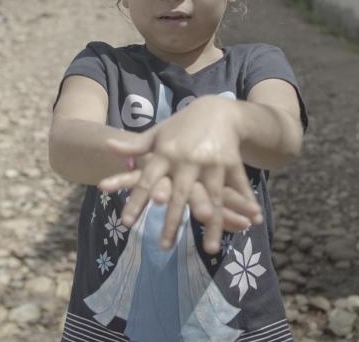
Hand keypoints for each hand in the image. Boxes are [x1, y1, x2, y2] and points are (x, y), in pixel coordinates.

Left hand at [98, 96, 261, 253]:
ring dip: (212, 224)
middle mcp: (186, 159)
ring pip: (211, 198)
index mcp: (165, 153)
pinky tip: (251, 222)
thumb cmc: (182, 126)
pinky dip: (246, 203)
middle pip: (178, 196)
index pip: (146, 181)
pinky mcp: (231, 161)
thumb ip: (135, 145)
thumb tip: (107, 146)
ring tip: (210, 249)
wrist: (216, 109)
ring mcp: (210, 161)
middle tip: (164, 247)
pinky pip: (237, 186)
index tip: (127, 223)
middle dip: (172, 222)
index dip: (136, 202)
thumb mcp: (158, 133)